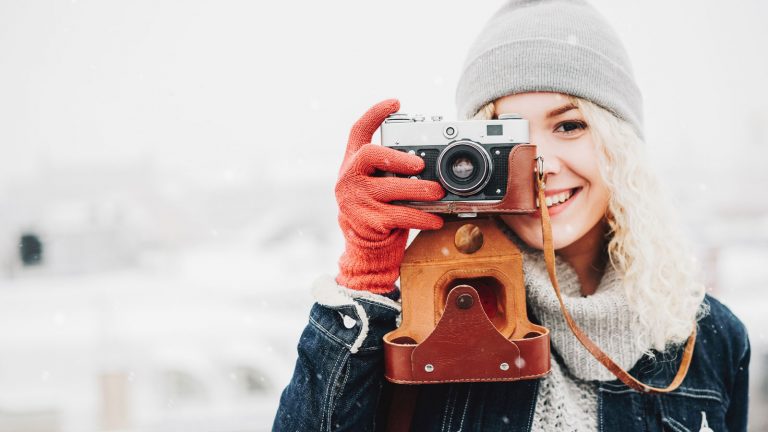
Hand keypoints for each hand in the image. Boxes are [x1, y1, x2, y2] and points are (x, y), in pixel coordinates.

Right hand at [335, 99, 444, 292]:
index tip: (395, 102)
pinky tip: (436, 218)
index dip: (375, 113)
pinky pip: (400, 217)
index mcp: (352, 161)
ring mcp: (356, 200)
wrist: (363, 242)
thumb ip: (392, 165)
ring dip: (418, 191)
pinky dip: (422, 218)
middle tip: (421, 164)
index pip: (358, 130)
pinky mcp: (369, 222)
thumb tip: (432, 156)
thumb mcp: (376, 179)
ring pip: (390, 189)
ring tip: (439, 192)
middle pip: (371, 155)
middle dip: (398, 157)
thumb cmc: (377, 203)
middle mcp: (349, 177)